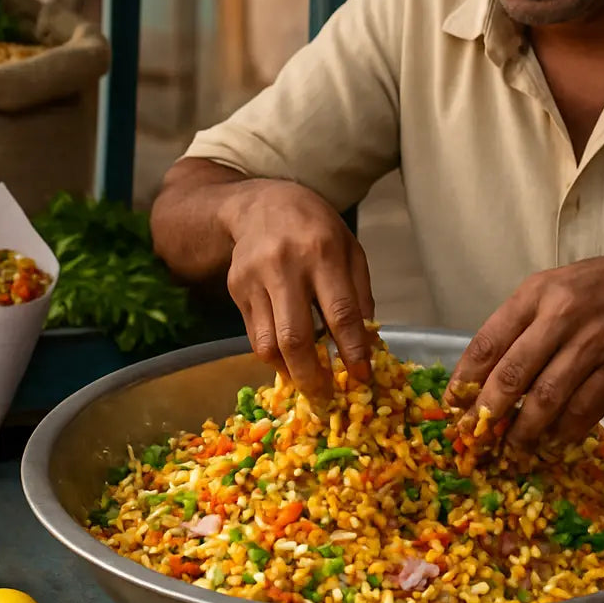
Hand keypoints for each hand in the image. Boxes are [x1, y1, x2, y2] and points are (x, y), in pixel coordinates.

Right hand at [221, 180, 376, 396]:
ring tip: (307, 383)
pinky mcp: (235, 289)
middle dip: (312, 376)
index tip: (360, 376)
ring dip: (289, 372)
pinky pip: (253, 335)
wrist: (260, 204)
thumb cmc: (315, 229)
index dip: (351, 351)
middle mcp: (285, 265)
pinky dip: (274, 355)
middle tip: (326, 398)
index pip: (340, 313)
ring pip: (268, 343)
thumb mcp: (350, 250)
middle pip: (295, 337)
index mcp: (323, 253)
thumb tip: (368, 345)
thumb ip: (360, 294)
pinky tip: (288, 360)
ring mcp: (254, 278)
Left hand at [449, 255, 603, 447]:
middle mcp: (562, 317)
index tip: (453, 406)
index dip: (465, 379)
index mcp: (535, 295)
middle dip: (488, 412)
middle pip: (513, 374)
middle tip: (475, 437)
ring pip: (547, 398)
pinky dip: (564, 431)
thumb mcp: (549, 289)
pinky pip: (585, 409)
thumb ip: (518, 325)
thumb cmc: (596, 289)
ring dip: (525, 430)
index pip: (488, 342)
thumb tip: (483, 377)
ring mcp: (594, 345)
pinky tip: (552, 440)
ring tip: (513, 447)